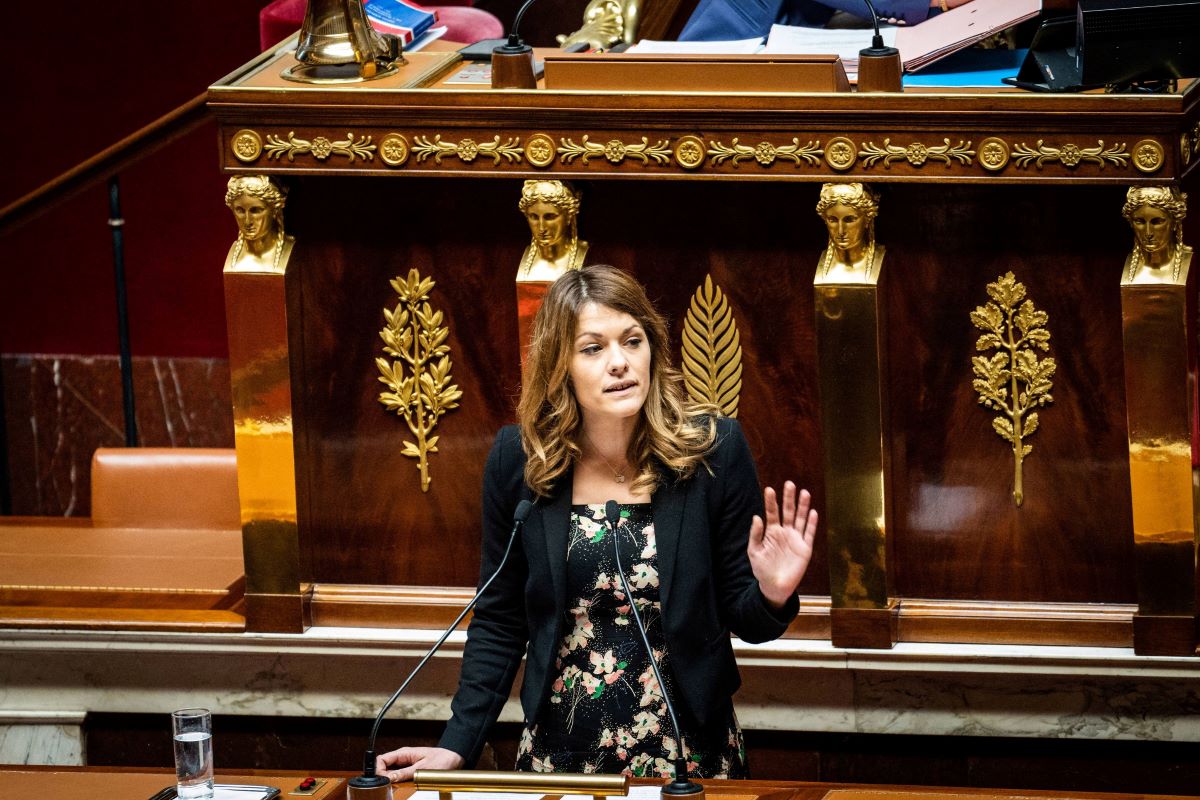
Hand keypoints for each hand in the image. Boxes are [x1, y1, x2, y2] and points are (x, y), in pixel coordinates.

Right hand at [375, 746, 464, 782]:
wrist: (453, 758)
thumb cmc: (441, 760)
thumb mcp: (423, 768)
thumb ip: (405, 773)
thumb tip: (390, 778)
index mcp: (404, 753)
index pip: (382, 759)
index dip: (378, 770)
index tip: (381, 780)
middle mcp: (403, 757)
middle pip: (384, 766)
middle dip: (383, 776)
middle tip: (387, 786)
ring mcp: (406, 763)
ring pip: (390, 772)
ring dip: (390, 779)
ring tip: (394, 786)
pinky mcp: (410, 769)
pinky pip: (398, 775)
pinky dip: (397, 781)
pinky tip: (400, 785)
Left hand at [747, 482, 817, 608]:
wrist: (774, 586)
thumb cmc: (762, 568)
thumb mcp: (754, 552)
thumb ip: (755, 535)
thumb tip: (756, 516)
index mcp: (771, 531)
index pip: (771, 512)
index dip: (771, 501)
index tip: (769, 489)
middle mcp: (785, 532)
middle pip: (788, 511)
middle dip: (788, 498)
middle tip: (789, 484)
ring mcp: (795, 539)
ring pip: (800, 519)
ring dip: (802, 507)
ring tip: (804, 493)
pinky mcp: (805, 548)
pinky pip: (809, 534)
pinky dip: (811, 524)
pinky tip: (812, 512)